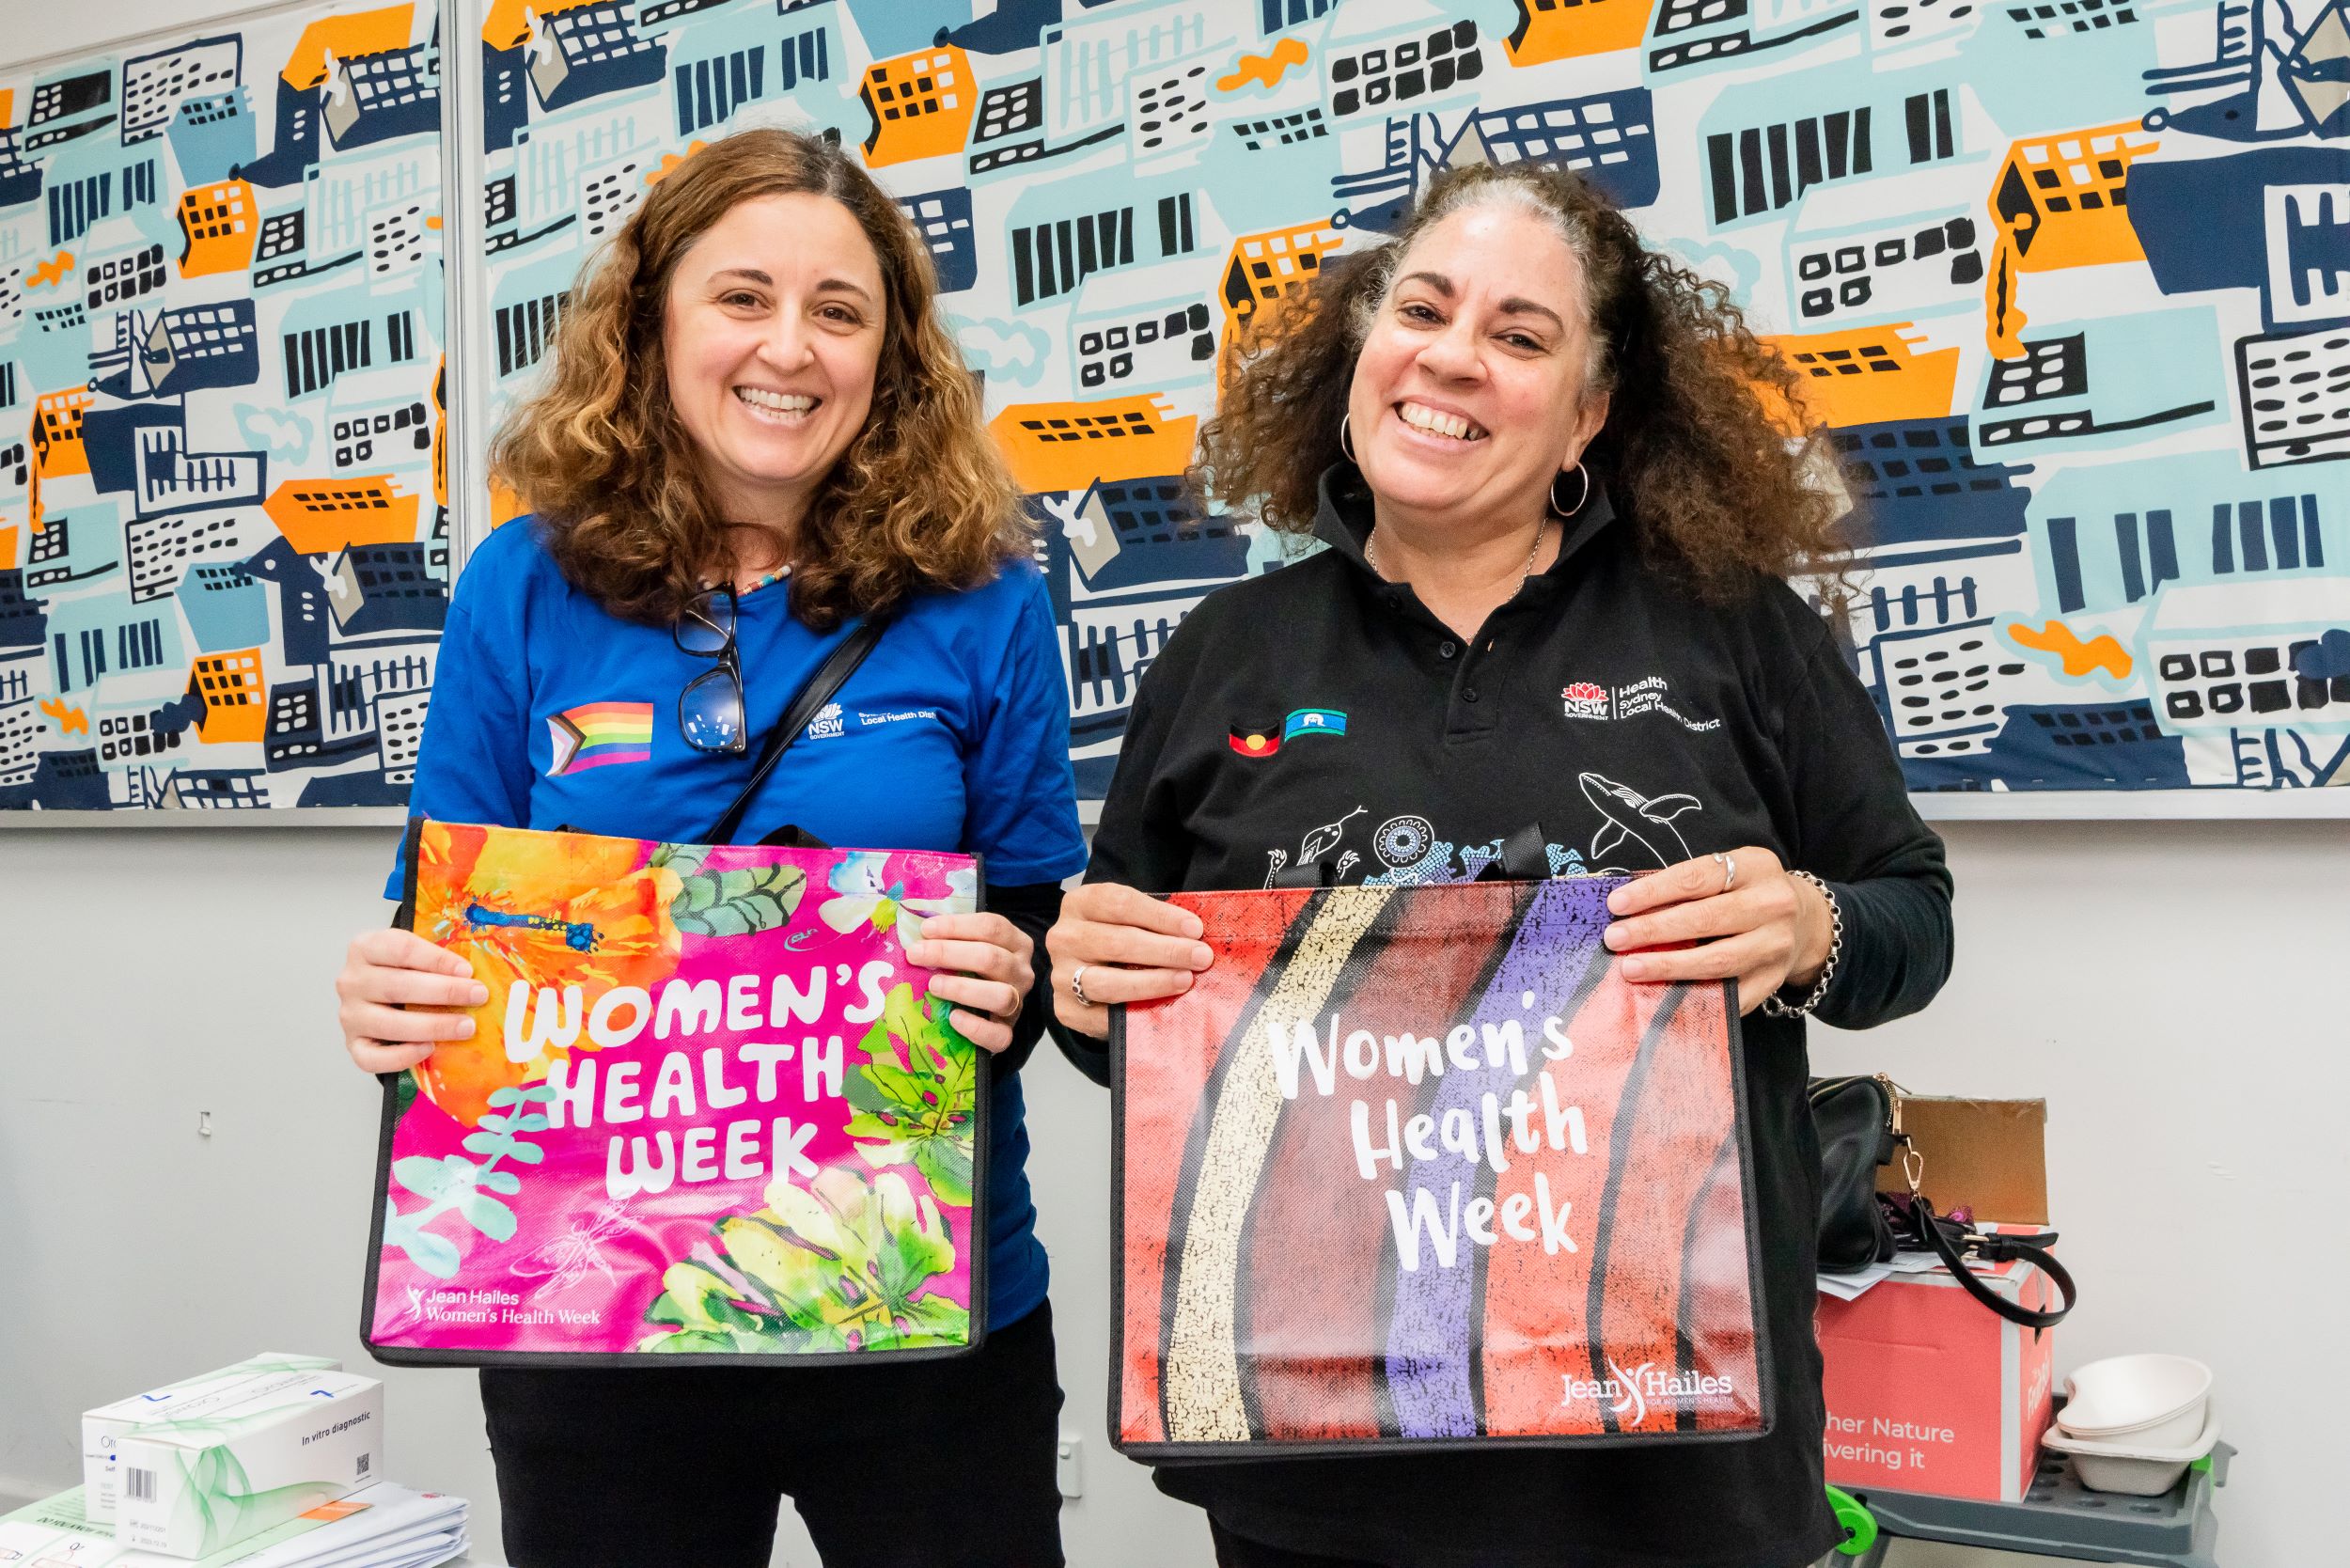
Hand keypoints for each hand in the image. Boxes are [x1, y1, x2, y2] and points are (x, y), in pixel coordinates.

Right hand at [337, 929, 488, 1074]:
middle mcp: (352, 981)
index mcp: (365, 948)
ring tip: (466, 1027)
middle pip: (397, 986)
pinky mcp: (353, 1044)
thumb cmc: (405, 971)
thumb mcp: (417, 954)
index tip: (467, 971)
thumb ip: (438, 958)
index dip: (437, 960)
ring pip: (388, 1024)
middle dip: (444, 992)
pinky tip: (429, 1048)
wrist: (379, 996)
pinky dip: (402, 1056)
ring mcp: (349, 1015)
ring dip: (433, 1026)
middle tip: (478, 996)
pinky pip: (372, 1058)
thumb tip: (474, 974)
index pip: (401, 949)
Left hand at [905, 912, 1034, 1054]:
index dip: (957, 926)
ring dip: (963, 988)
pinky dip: (975, 1027)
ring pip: (1000, 995)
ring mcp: (1017, 1003)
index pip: (993, 927)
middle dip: (948, 953)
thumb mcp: (968, 945)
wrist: (984, 1011)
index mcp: (1016, 943)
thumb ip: (950, 937)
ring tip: (934, 985)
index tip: (926, 929)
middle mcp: (1021, 972)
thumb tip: (916, 931)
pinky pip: (999, 1035)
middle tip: (916, 954)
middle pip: (991, 958)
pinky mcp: (1007, 1032)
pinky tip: (953, 1018)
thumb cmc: (971, 969)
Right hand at [1045, 882, 1214, 1040]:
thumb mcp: (1130, 920)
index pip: (1120, 904)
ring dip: (1153, 981)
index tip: (1194, 928)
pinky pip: (1104, 1015)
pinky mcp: (1066, 1010)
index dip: (1161, 916)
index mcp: (1080, 904)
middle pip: (1118, 942)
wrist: (1086, 979)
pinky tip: (1161, 1006)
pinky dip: (1136, 1010)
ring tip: (1185, 980)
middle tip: (1200, 957)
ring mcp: (1061, 975)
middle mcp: (1064, 937)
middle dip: (1166, 950)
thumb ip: (1155, 923)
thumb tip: (1196, 935)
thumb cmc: (1117, 942)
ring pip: (1109, 982)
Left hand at [1601, 848, 1831, 1015]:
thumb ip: (1688, 886)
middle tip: (1616, 939)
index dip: (1654, 891)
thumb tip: (1628, 908)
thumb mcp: (1729, 873)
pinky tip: (1663, 998)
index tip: (1617, 904)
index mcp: (1756, 867)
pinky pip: (1729, 995)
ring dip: (1669, 966)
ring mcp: (1775, 946)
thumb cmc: (1749, 893)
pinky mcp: (1772, 980)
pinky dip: (1695, 997)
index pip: (1698, 878)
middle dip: (1655, 930)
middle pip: (1706, 920)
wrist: (1806, 922)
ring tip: (1631, 968)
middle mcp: (1772, 905)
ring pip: (1718, 960)